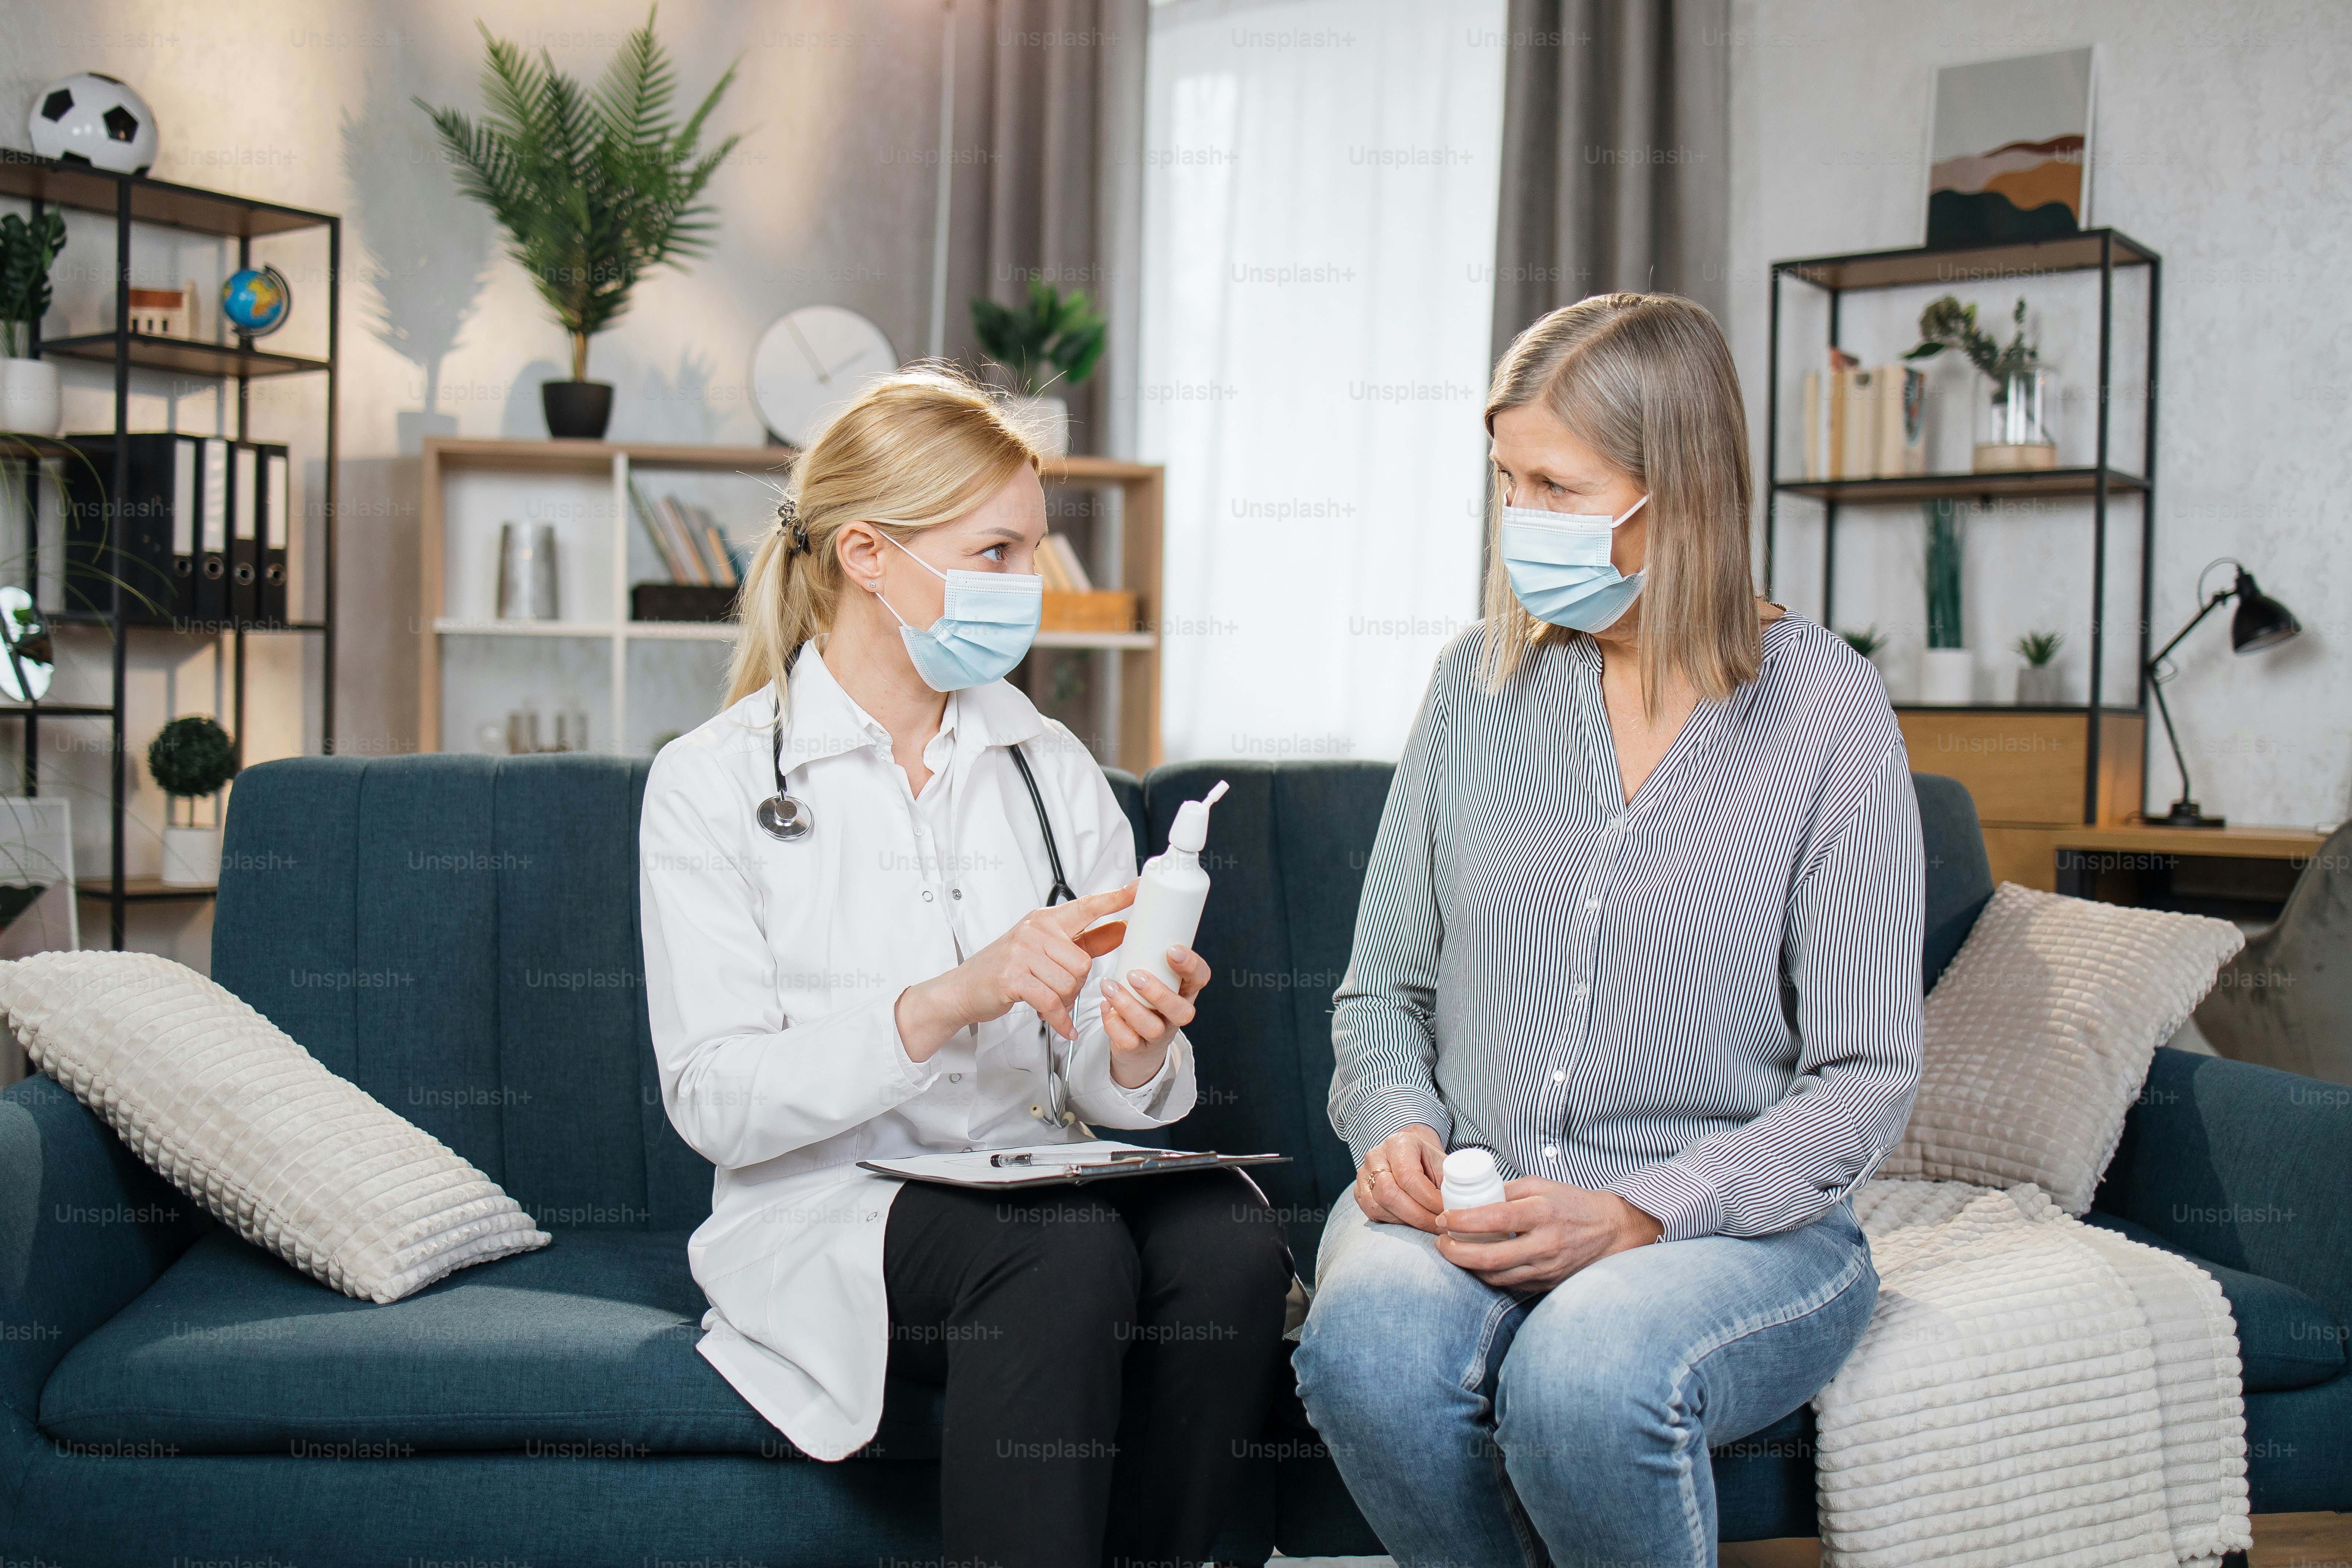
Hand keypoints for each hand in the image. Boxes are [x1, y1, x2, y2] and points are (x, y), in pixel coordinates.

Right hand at [896, 883, 1135, 1058]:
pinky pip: (1051, 1001)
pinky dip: (1059, 1019)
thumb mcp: (1047, 949)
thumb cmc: (1008, 968)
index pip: (1087, 906)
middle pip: (1083, 962)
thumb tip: (1122, 930)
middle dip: (1076, 985)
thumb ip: (1087, 941)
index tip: (1139, 886)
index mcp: (1046, 920)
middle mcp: (1035, 931)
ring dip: (1064, 1000)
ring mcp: (1022, 952)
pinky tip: (1062, 1026)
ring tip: (1047, 1000)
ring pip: (1070, 983)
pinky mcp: (1013, 977)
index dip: (1116, 897)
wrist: (964, 988)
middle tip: (1057, 990)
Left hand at [1099, 944, 1210, 1087]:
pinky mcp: (1137, 1049)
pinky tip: (1105, 1007)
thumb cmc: (1144, 999)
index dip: (1191, 966)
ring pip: (1153, 1027)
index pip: (1201, 978)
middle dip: (1158, 991)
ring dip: (1129, 1006)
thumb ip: (1147, 952)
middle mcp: (1176, 1015)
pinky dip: (1114, 1024)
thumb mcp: (1154, 974)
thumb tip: (1127, 910)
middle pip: (1181, 1010)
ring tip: (1109, 987)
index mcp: (1185, 991)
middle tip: (1134, 974)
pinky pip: (1128, 1042)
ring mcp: (1158, 1035)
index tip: (1172, 950)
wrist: (1137, 1044)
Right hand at [1355, 1124, 1446, 1231]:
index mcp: (1399, 1143)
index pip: (1408, 1176)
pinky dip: (1394, 1222)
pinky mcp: (1359, 1191)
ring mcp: (1363, 1174)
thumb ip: (1449, 1182)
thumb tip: (1456, 1209)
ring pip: (1378, 1206)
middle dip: (1418, 1216)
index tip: (1446, 1212)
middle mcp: (1376, 1156)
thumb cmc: (1428, 1161)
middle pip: (1389, 1193)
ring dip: (1406, 1221)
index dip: (1428, 1199)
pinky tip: (1411, 1221)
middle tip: (1438, 1226)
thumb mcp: (1442, 1164)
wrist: (1410, 1155)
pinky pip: (1373, 1213)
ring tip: (1428, 1225)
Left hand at [1435, 1179, 1662, 1288]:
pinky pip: (1510, 1284)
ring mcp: (1546, 1268)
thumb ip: (1507, 1190)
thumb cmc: (1572, 1203)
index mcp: (1542, 1212)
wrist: (1610, 1231)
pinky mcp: (1547, 1283)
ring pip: (1497, 1276)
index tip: (1442, 1218)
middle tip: (1439, 1242)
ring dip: (1468, 1267)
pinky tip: (1476, 1265)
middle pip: (1490, 1257)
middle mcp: (1544, 1244)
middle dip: (1456, 1253)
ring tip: (1452, 1253)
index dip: (1462, 1221)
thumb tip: (1471, 1196)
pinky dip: (1488, 1276)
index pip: (1494, 1218)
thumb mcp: (1541, 1185)